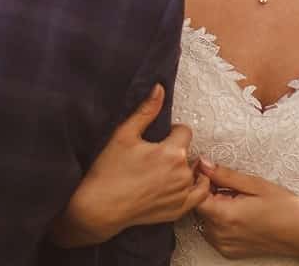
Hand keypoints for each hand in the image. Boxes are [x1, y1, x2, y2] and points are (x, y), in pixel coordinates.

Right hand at [51, 84, 211, 245]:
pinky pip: (199, 196)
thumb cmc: (109, 170)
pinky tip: (177, 185)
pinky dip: (193, 188)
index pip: (185, 132)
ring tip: (162, 173)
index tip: (158, 139)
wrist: (99, 207)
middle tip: (155, 158)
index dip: (172, 132)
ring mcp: (182, 195)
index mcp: (172, 152)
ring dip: (184, 170)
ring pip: (193, 173)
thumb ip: (146, 110)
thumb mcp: (124, 134)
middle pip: (188, 153)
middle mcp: (182, 174)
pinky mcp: (179, 210)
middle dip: (176, 152)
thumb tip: (160, 88)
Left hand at [194, 160, 298, 259]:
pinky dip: (219, 220)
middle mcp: (220, 234)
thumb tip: (203, 164)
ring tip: (235, 199)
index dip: (199, 181)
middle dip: (208, 192)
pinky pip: (212, 231)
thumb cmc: (285, 209)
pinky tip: (237, 213)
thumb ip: (225, 175)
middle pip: (199, 208)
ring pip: (204, 219)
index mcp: (225, 216)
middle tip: (227, 184)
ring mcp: (223, 245)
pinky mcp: (228, 251)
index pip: (195, 196)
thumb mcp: (256, 184)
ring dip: (213, 206)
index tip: (210, 171)